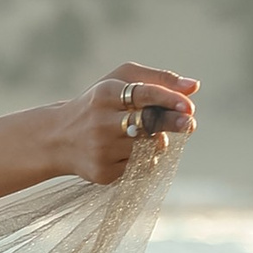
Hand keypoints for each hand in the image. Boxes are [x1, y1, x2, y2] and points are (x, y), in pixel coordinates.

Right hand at [61, 67, 196, 182]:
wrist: (58, 138)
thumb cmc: (99, 103)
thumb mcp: (120, 81)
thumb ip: (157, 80)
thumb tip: (193, 86)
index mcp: (105, 93)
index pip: (142, 94)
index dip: (168, 99)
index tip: (189, 106)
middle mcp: (100, 122)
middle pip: (147, 123)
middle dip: (172, 123)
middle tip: (190, 124)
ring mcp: (100, 149)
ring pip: (147, 147)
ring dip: (157, 142)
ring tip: (145, 135)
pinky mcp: (102, 172)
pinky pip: (139, 167)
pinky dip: (144, 159)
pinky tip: (127, 151)